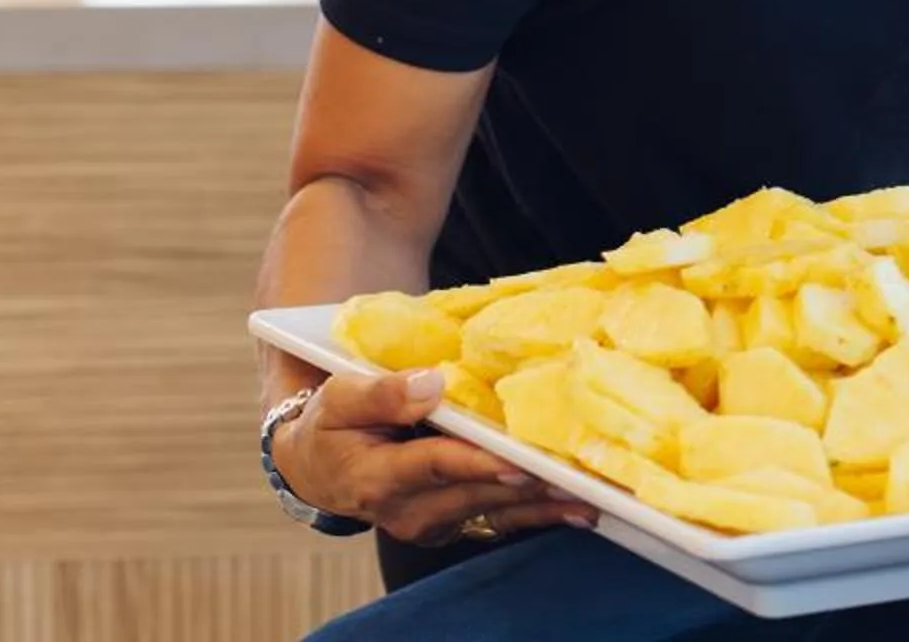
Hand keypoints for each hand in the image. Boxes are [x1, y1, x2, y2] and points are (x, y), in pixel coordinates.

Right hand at [273, 370, 593, 546]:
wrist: (319, 468)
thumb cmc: (332, 423)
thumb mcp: (341, 396)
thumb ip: (383, 393)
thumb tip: (433, 384)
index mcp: (375, 477)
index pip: (435, 466)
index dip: (479, 464)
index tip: (520, 462)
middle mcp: (406, 510)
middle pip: (475, 493)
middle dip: (525, 485)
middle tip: (575, 474)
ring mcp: (430, 522)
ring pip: (493, 513)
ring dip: (541, 507)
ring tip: (588, 497)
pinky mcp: (450, 524)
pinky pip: (497, 520)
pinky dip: (537, 514)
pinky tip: (575, 509)